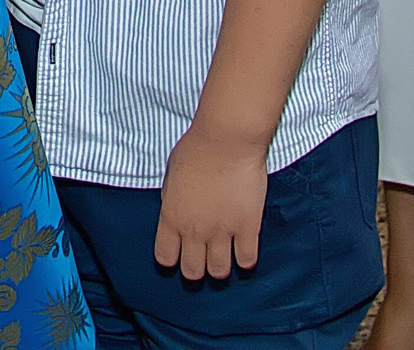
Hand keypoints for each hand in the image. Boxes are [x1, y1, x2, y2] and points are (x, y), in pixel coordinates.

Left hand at [154, 124, 268, 280]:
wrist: (227, 141)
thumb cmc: (196, 149)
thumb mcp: (171, 175)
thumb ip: (172, 199)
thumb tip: (176, 211)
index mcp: (171, 217)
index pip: (165, 257)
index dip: (170, 260)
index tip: (177, 257)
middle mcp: (194, 230)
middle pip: (192, 271)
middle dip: (195, 271)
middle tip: (201, 262)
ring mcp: (222, 232)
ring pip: (219, 271)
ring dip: (219, 269)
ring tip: (222, 260)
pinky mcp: (248, 228)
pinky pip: (247, 260)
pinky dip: (245, 260)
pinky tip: (243, 251)